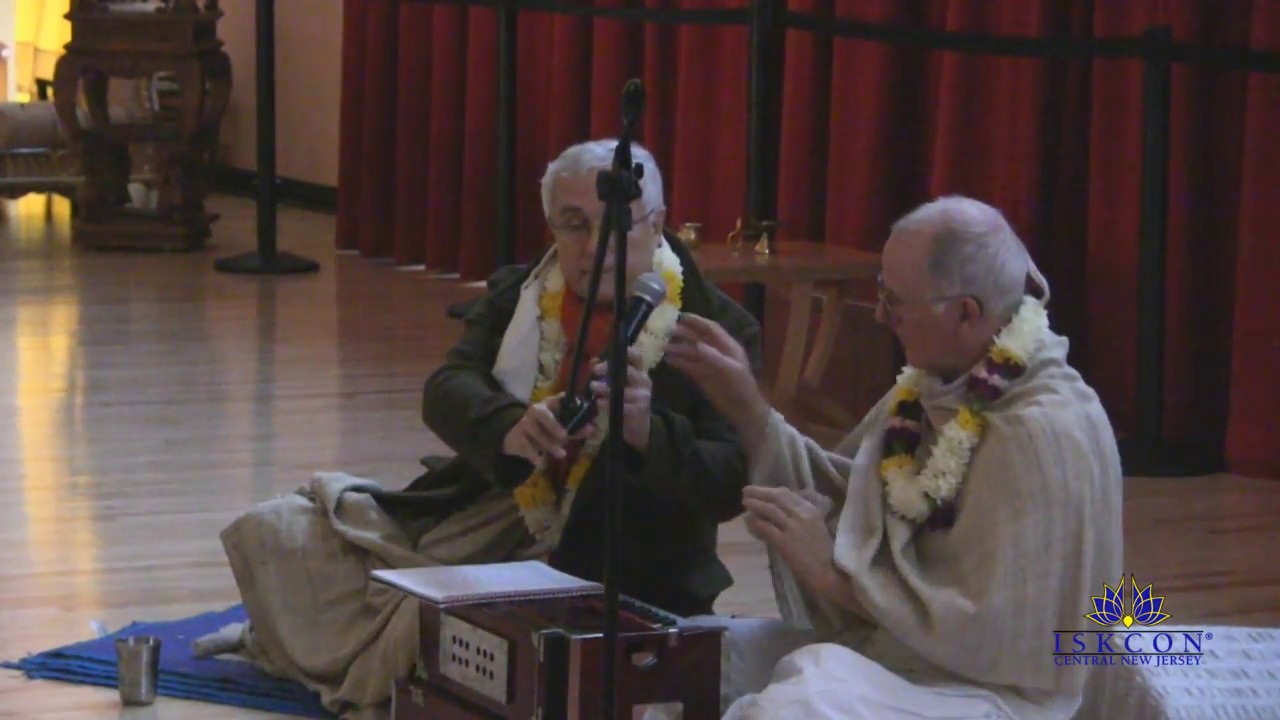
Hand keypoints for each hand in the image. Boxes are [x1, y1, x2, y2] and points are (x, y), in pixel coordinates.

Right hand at [502, 394, 593, 464]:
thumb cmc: (544, 431)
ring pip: (536, 433)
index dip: (564, 400)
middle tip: (564, 436)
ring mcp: (524, 423)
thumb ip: (575, 429)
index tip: (576, 405)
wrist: (517, 439)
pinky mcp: (517, 437)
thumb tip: (591, 428)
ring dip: (550, 445)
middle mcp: (535, 411)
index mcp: (548, 405)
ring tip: (562, 454)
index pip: (556, 399)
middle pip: (542, 414)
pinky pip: (526, 446)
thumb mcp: (559, 429)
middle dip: (553, 424)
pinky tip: (540, 462)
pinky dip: (534, 455)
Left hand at [589, 347, 651, 452]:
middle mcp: (643, 381)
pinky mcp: (638, 411)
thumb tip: (592, 361)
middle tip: (595, 371)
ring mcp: (643, 396)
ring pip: (623, 390)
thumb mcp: (619, 385)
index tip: (610, 353)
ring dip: (605, 388)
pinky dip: (607, 404)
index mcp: (640, 372)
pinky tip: (598, 403)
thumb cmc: (626, 401)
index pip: (638, 357)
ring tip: (593, 387)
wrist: (638, 426)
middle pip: (628, 371)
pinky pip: (621, 406)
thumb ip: (608, 373)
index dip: (626, 352)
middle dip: (609, 369)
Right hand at [664, 313, 769, 444]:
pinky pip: (688, 365)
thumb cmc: (741, 387)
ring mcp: (708, 363)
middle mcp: (716, 351)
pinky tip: (667, 359)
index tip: (680, 316)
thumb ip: (714, 357)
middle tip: (665, 331)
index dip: (697, 321)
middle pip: (698, 338)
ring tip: (662, 346)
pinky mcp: (702, 375)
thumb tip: (698, 344)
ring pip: (691, 352)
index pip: (710, 328)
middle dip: (683, 334)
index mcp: (727, 346)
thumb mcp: (731, 370)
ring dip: (677, 348)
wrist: (742, 409)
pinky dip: (678, 361)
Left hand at [742, 486, 835, 593]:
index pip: (787, 494)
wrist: (826, 570)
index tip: (759, 489)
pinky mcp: (785, 542)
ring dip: (755, 504)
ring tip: (745, 502)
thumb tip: (775, 504)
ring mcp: (794, 528)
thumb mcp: (814, 524)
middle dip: (759, 492)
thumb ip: (799, 513)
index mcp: (810, 509)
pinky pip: (766, 528)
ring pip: (770, 510)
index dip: (770, 490)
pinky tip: (748, 520)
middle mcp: (802, 515)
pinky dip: (755, 522)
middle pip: (777, 498)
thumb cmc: (820, 549)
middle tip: (746, 491)